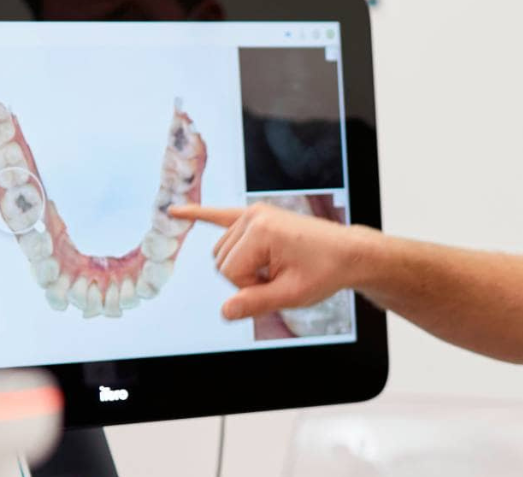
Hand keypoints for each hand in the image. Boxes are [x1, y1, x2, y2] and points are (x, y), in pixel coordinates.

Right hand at [168, 203, 372, 320]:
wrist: (348, 253)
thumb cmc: (324, 272)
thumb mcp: (292, 294)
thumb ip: (255, 303)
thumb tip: (225, 311)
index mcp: (261, 229)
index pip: (228, 272)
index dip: (250, 288)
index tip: (279, 283)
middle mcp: (253, 215)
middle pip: (221, 262)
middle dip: (245, 278)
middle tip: (280, 276)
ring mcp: (254, 213)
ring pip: (222, 253)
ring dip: (243, 268)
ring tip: (275, 266)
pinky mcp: (256, 215)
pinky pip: (219, 214)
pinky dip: (198, 213)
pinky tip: (174, 211)